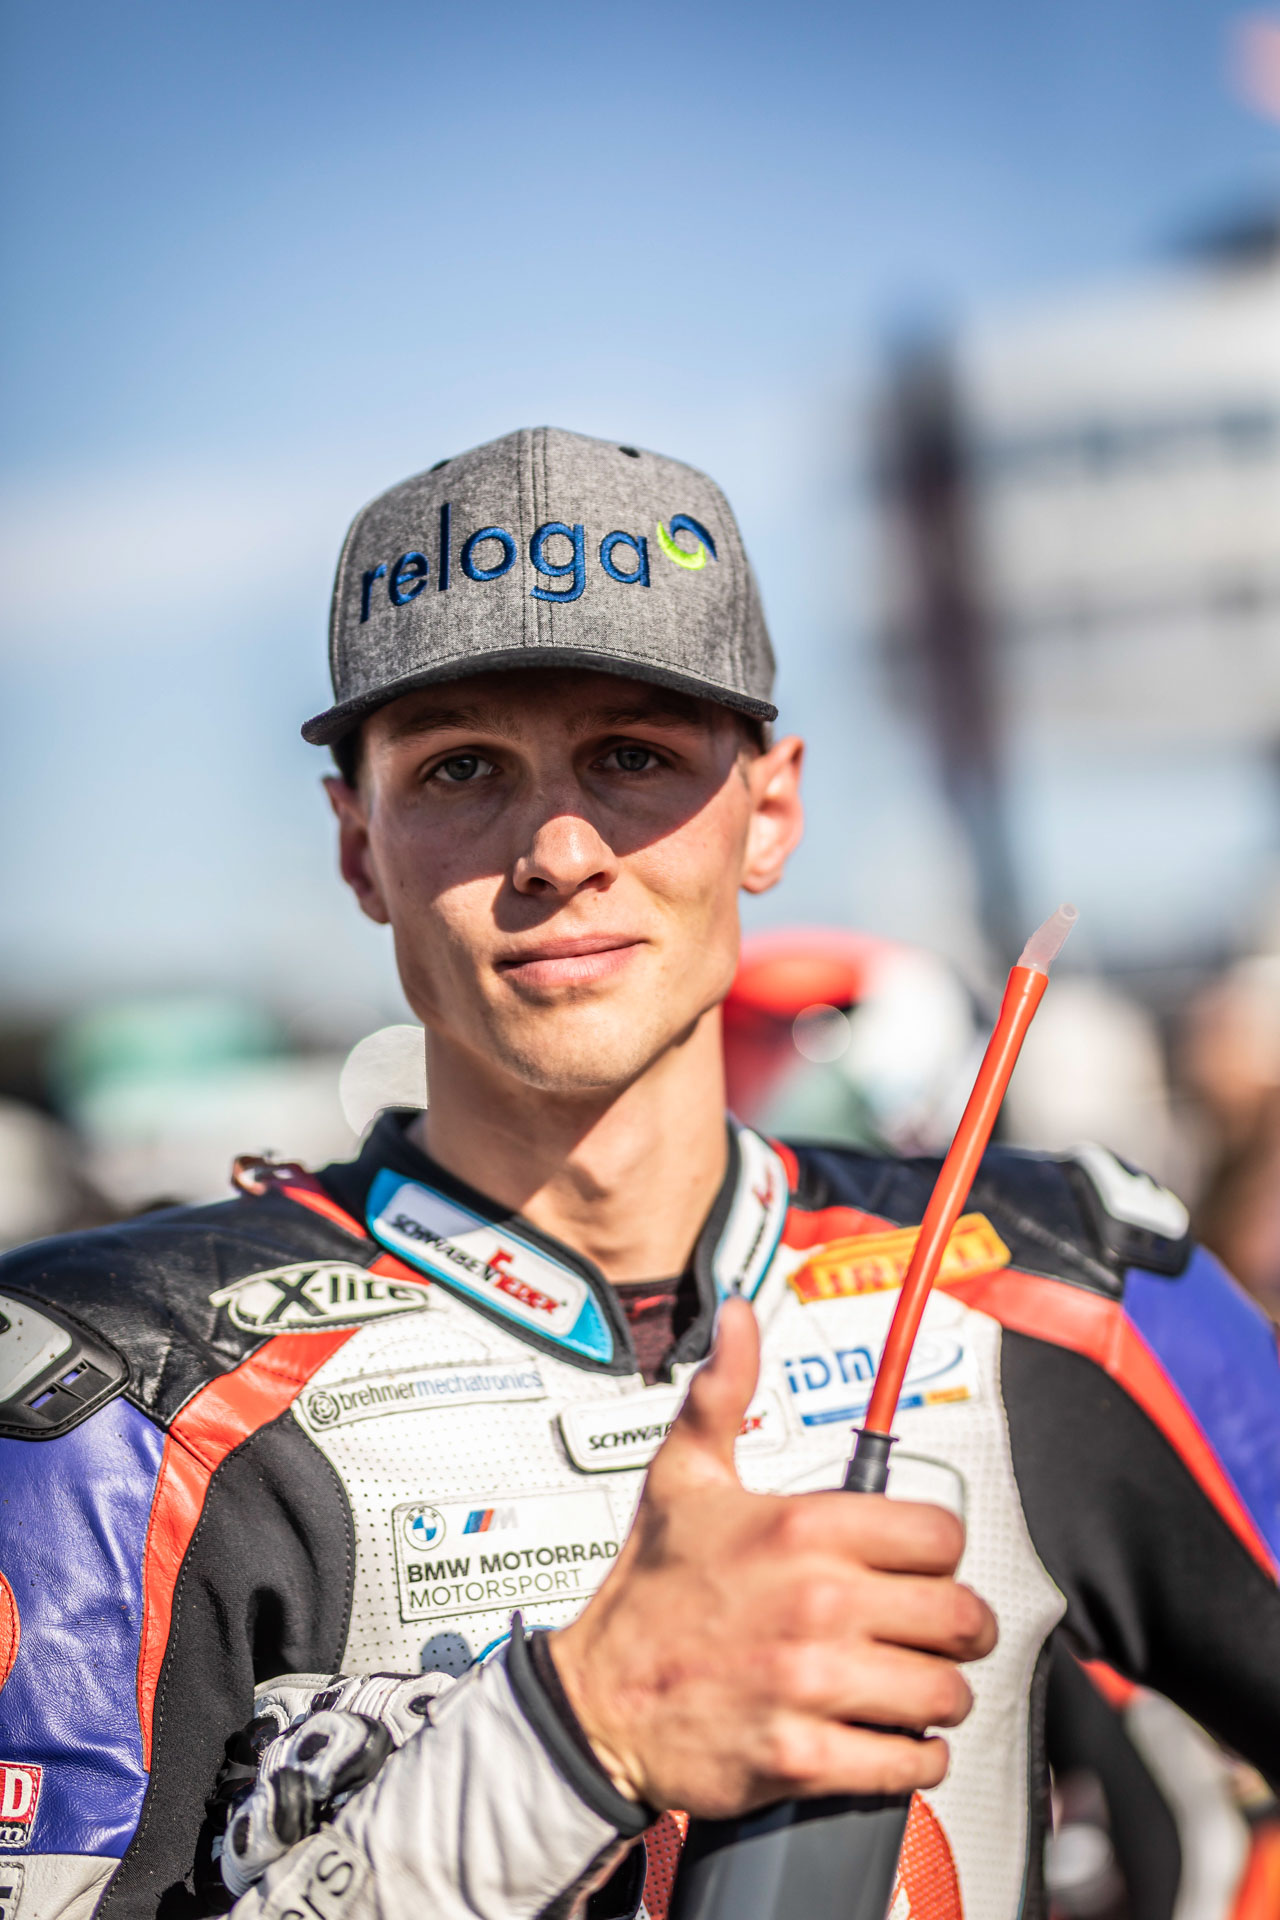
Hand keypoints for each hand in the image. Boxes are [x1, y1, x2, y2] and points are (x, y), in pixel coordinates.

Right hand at [550, 1298, 995, 1816]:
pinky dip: (915, 1757)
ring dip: (939, 1693)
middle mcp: (817, 1603)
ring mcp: (811, 1684)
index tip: (921, 1563)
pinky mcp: (804, 1757)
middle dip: (960, 1626)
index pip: (940, 1535)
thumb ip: (723, 1392)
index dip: (938, 1550)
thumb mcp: (682, 1475)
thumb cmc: (648, 1592)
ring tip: (912, 1682)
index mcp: (801, 1530)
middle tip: (939, 1630)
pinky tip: (891, 1737)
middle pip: (960, 1616)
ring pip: (943, 1691)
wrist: (596, 1701)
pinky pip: (908, 1762)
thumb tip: (739, 1319)